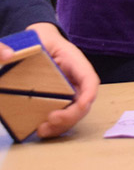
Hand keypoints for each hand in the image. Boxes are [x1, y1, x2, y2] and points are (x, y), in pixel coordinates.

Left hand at [19, 23, 98, 137]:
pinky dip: (56, 126)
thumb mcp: (33, 39)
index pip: (89, 79)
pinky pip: (64, 115)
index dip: (88, 94)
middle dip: (71, 115)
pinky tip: (39, 129)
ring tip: (42, 130)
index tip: (80, 106)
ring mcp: (70, 90)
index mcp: (74, 61)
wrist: (39, 42)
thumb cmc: (39, 40)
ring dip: (63, 125)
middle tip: (50, 120)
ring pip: (75, 112)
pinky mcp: (61, 99)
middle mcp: (76, 78)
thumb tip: (7, 55)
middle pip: (84, 101)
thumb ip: (18, 47)